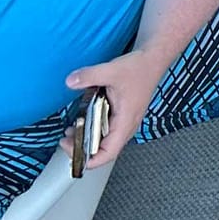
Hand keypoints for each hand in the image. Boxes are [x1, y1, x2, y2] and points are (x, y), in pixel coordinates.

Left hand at [61, 50, 167, 170]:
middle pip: (103, 150)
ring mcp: (124, 121)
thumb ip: (89, 76)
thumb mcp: (112, 70)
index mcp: (126, 121)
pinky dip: (92, 127)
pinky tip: (82, 119)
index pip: (109, 152)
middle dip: (83, 148)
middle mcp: (126, 125)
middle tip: (66, 140)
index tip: (73, 153)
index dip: (90, 159)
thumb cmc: (140, 68)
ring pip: (103, 139)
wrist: (152, 60)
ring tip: (70, 131)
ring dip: (86, 138)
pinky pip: (105, 128)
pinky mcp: (120, 114)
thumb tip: (70, 82)